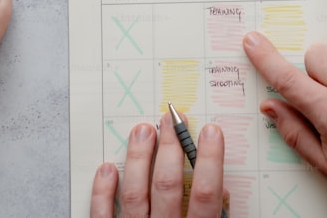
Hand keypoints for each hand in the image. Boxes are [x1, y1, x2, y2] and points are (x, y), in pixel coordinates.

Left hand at [90, 114, 226, 217]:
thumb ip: (218, 215)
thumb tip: (223, 192)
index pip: (205, 194)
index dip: (209, 160)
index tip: (211, 131)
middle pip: (167, 185)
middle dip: (170, 148)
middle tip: (171, 119)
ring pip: (135, 194)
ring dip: (138, 158)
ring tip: (142, 130)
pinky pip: (103, 215)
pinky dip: (103, 192)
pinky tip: (107, 168)